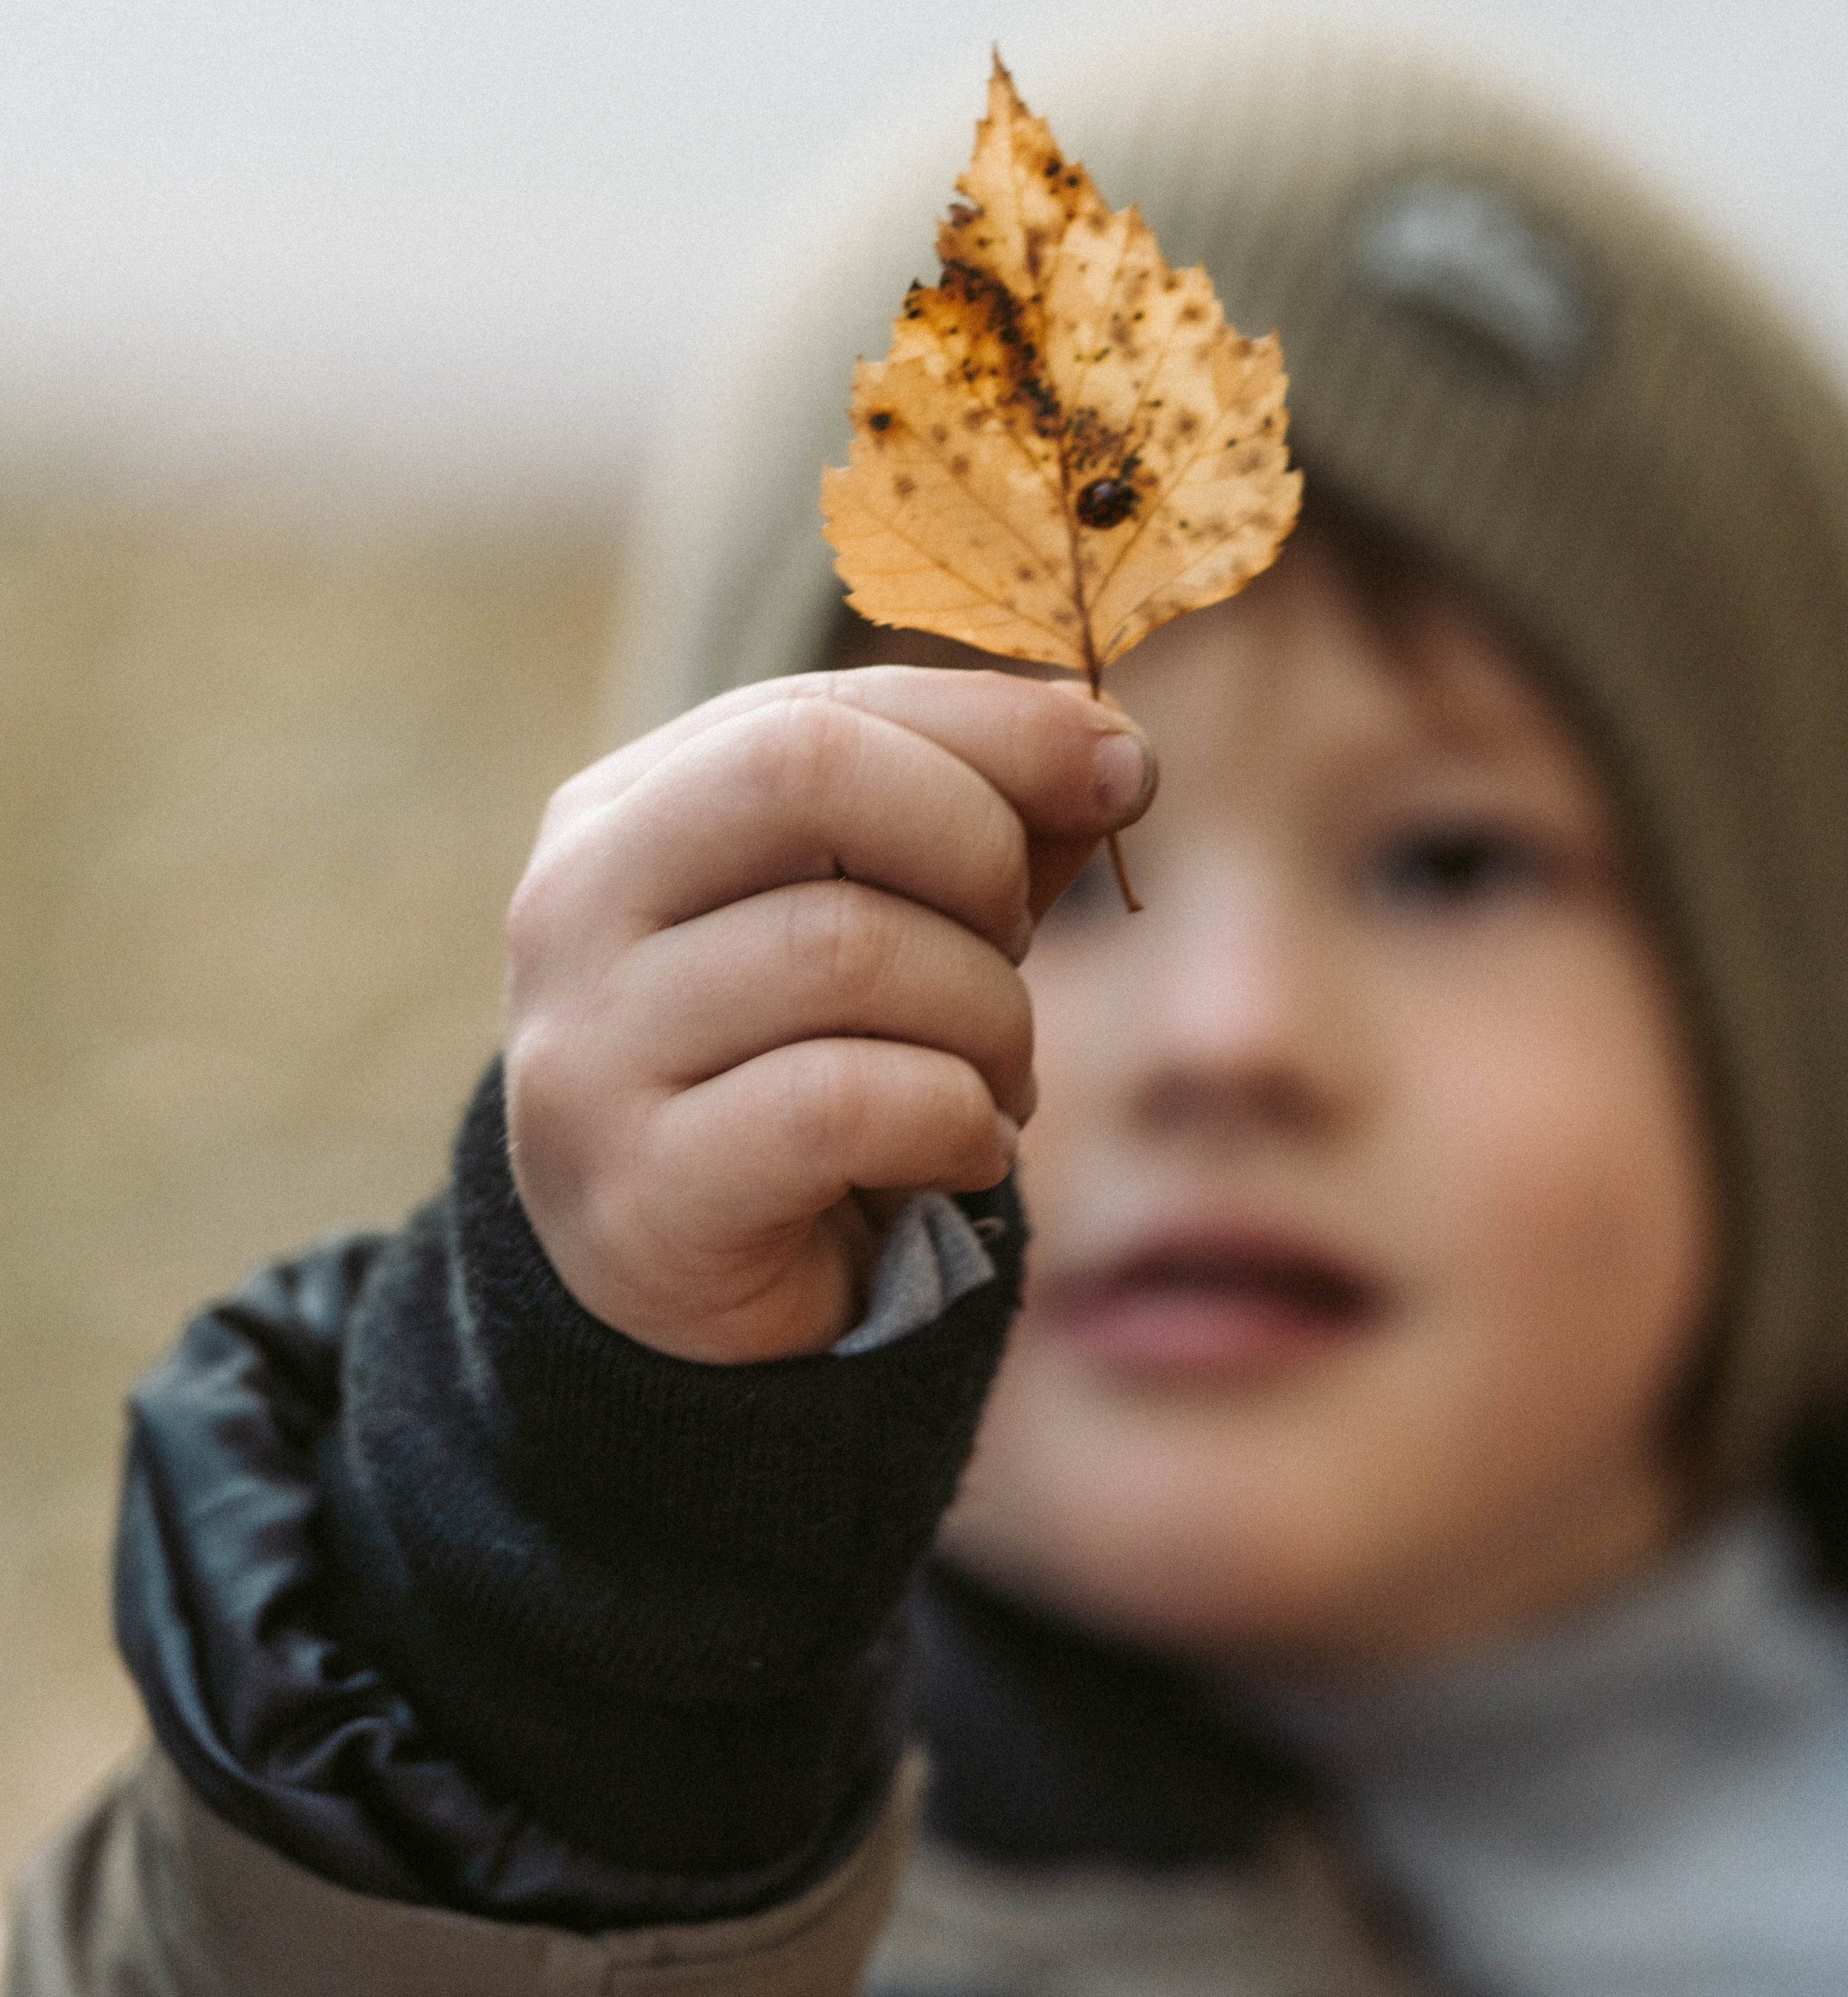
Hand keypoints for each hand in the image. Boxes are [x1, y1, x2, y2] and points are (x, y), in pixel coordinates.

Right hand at [502, 667, 1155, 1362]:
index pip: (825, 707)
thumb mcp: (894, 920)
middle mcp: (575, 908)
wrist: (695, 1289)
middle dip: (972, 846)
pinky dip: (956, 1119)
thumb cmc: (808, 1066)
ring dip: (988, 1014)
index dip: (997, 728)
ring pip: (849, 949)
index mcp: (626, 809)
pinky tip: (969, 1149)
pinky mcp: (642, 1190)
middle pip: (806, 774)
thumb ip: (986, 823)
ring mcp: (591, 1051)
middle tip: (1012, 941)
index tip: (1123, 772)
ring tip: (998, 1076)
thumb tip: (1115, 749)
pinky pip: (846, 1104)